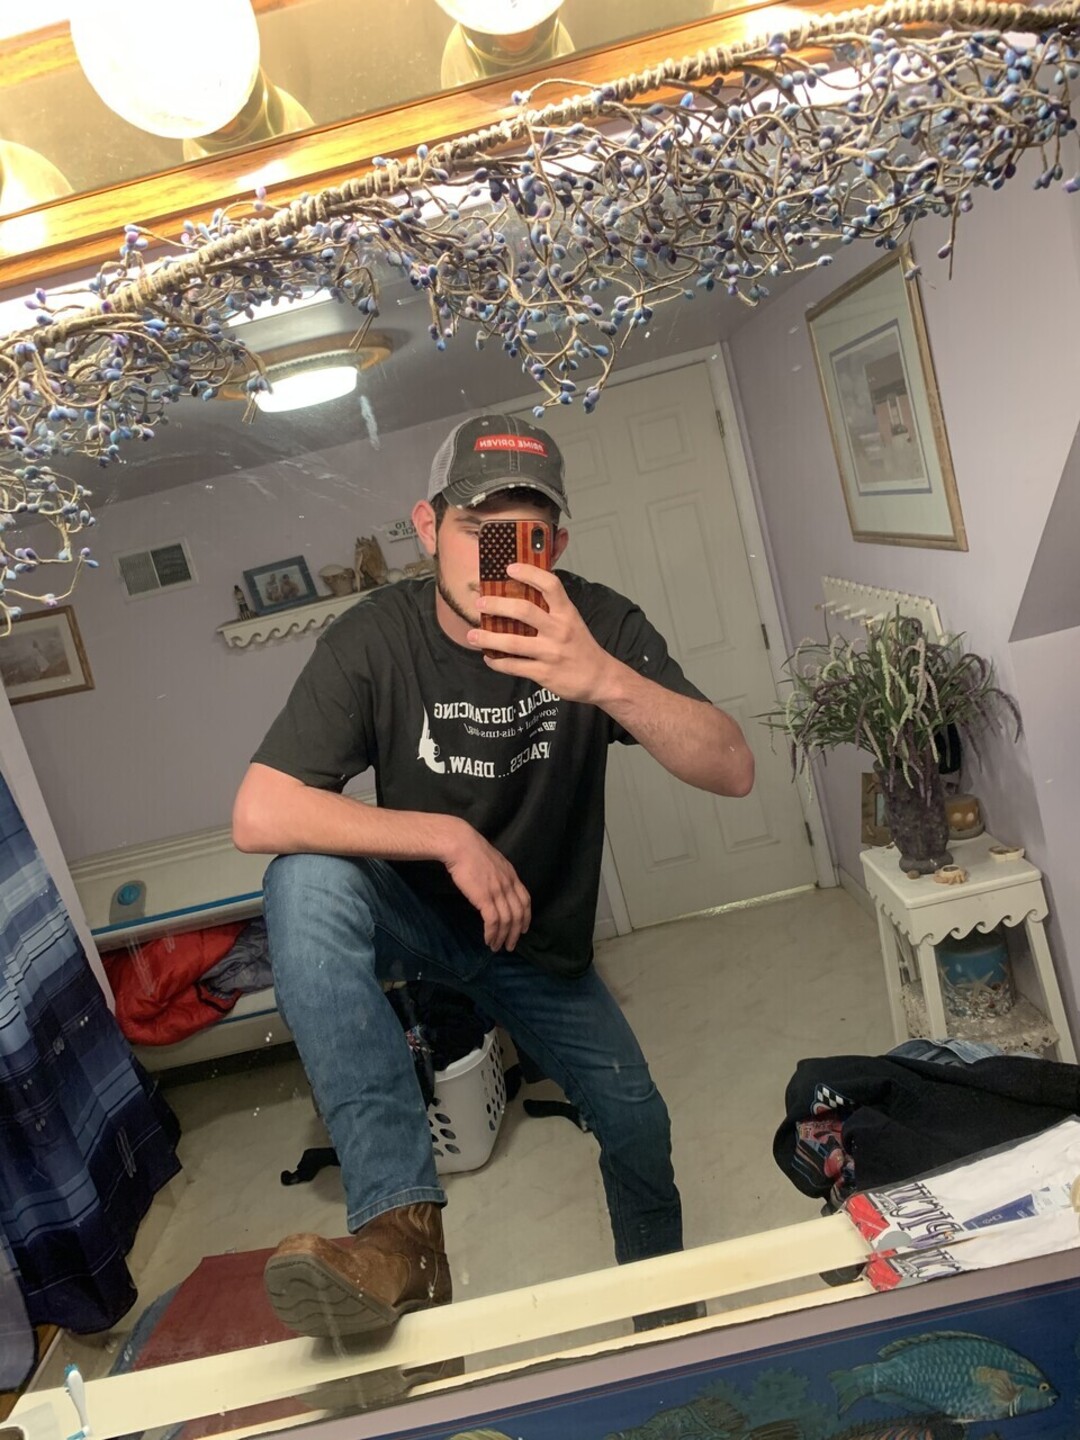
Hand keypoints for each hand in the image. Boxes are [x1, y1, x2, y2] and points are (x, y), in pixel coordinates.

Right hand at [443, 822, 531, 952]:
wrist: (460, 844)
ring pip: (507, 920)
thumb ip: (498, 874)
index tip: (524, 929)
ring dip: (503, 937)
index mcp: (511, 875)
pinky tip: (488, 939)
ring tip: (497, 947)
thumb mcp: (492, 861)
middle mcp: (508, 884)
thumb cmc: (471, 850)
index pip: (525, 900)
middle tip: (510, 946)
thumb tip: (495, 886)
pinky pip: (493, 921)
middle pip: (518, 914)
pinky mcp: (485, 898)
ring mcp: (498, 891)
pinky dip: (492, 933)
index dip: (526, 917)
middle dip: (516, 933)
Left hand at [468, 565, 618, 703]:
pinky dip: (497, 662)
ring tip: (472, 635)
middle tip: (481, 603)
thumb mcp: (572, 620)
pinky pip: (513, 666)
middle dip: (497, 605)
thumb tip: (523, 591)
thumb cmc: (581, 647)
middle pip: (524, 611)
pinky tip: (489, 658)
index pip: (550, 585)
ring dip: (488, 638)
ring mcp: (551, 652)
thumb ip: (552, 607)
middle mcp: (559, 630)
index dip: (529, 573)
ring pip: (512, 642)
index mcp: (567, 613)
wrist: (600, 678)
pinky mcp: (544, 673)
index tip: (510, 568)